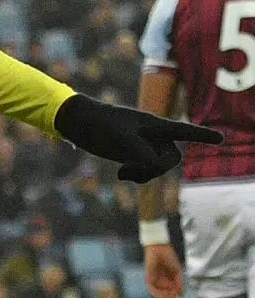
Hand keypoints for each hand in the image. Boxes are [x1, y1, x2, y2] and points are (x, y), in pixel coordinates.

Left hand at [54, 94, 223, 182]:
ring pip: (159, 166)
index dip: (202, 135)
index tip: (221, 138)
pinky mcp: (132, 153)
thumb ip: (145, 155)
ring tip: (123, 172)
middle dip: (156, 167)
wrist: (77, 123)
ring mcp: (143, 144)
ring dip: (145, 174)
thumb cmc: (100, 125)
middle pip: (171, 158)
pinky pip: (146, 170)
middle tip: (130, 167)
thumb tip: (158, 168)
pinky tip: (121, 174)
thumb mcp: (123, 140)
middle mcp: (152, 134)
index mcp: (154, 124)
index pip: (184, 130)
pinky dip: (138, 175)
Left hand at [144, 243, 182, 297]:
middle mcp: (160, 282)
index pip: (171, 293)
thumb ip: (179, 282)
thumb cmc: (168, 257)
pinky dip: (158, 294)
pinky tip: (165, 297)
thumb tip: (181, 294)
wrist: (160, 247)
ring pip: (159, 294)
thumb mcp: (177, 271)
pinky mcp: (148, 278)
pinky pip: (152, 289)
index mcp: (168, 280)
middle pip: (165, 295)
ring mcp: (154, 280)